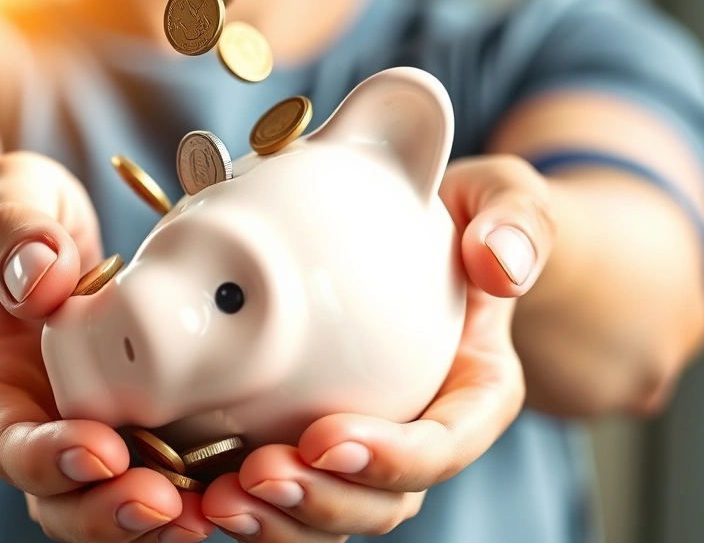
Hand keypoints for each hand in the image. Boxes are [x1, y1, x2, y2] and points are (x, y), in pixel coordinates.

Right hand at [0, 152, 213, 541]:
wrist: (40, 245)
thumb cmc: (20, 220)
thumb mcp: (6, 201)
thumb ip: (12, 232)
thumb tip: (41, 277)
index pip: (11, 445)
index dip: (50, 460)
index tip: (101, 450)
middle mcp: (40, 424)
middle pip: (61, 500)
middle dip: (110, 512)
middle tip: (166, 505)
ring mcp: (91, 430)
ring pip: (112, 503)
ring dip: (156, 519)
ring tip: (210, 514)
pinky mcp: (141, 425)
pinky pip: (163, 474)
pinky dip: (194, 489)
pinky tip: (237, 487)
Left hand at [199, 155, 554, 540]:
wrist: (423, 234)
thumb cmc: (463, 219)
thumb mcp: (500, 199)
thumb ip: (515, 222)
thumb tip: (498, 265)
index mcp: (474, 394)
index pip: (444, 446)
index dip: (391, 459)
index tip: (326, 438)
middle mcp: (421, 435)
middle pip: (383, 500)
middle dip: (323, 502)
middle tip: (258, 476)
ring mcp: (366, 445)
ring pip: (330, 512)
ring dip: (277, 520)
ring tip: (218, 498)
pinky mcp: (313, 439)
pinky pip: (284, 489)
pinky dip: (245, 499)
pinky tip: (194, 487)